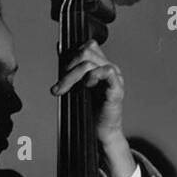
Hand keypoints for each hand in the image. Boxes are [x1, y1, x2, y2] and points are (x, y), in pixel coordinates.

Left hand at [51, 40, 134, 176]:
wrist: (101, 132)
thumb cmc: (90, 110)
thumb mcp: (77, 83)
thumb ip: (71, 66)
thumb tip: (60, 46)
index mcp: (101, 65)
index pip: (88, 45)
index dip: (72, 54)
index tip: (61, 72)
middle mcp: (109, 67)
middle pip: (85, 51)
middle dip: (68, 66)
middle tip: (60, 84)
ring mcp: (115, 77)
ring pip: (90, 61)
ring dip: (72, 75)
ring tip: (64, 89)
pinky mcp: (117, 88)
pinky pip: (106, 71)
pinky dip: (93, 76)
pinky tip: (87, 86)